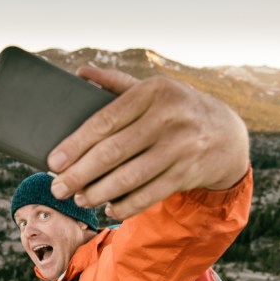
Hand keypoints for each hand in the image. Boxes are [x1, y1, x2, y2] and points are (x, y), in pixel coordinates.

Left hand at [47, 66, 249, 219]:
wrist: (226, 134)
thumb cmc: (176, 110)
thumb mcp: (152, 90)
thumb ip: (116, 84)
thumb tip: (81, 72)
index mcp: (153, 92)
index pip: (105, 120)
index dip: (75, 144)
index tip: (53, 162)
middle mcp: (169, 117)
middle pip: (113, 152)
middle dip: (80, 174)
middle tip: (57, 188)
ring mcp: (181, 147)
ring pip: (129, 177)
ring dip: (98, 193)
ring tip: (79, 199)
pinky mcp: (187, 173)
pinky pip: (148, 195)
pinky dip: (125, 205)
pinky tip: (108, 208)